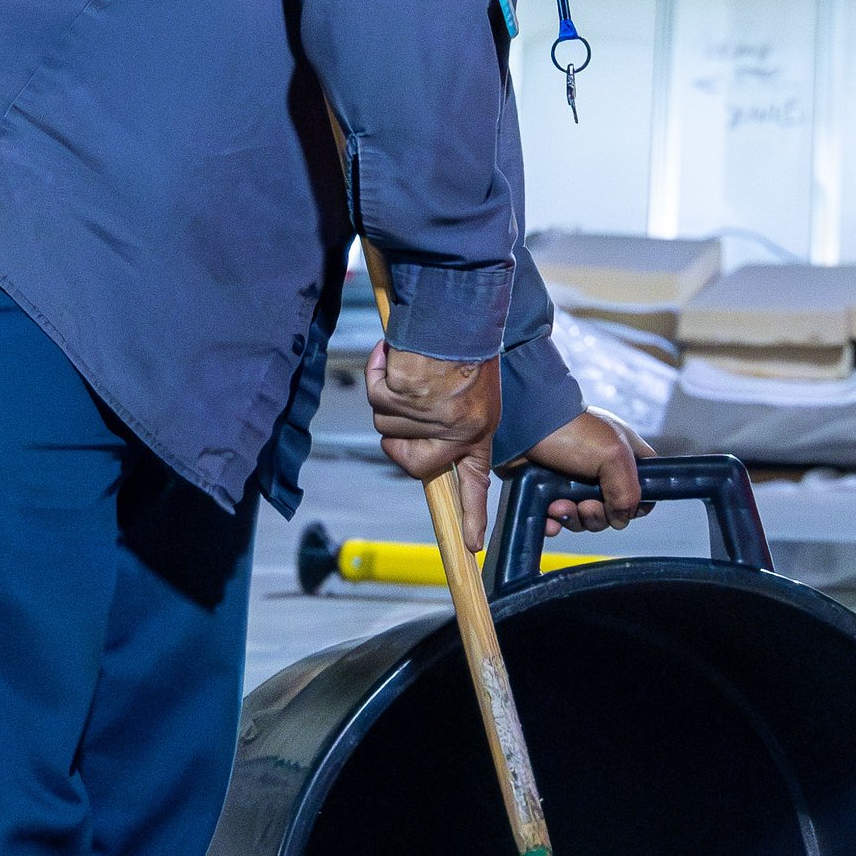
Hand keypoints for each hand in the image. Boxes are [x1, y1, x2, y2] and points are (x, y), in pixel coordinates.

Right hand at [367, 344, 501, 551]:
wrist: (461, 307)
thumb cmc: (468, 342)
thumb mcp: (476, 389)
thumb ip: (454, 421)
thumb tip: (421, 446)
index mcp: (479, 429)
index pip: (476, 483)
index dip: (471, 517)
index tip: (471, 547)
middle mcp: (456, 429)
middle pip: (408, 459)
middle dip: (398, 436)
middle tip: (407, 403)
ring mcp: (429, 415)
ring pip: (386, 424)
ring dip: (390, 394)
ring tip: (413, 364)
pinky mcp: (405, 395)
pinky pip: (375, 394)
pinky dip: (377, 369)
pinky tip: (392, 353)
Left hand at [527, 410, 652, 533]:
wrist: (520, 425)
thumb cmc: (570, 431)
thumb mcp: (613, 455)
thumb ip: (628, 492)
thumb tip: (621, 519)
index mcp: (622, 454)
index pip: (644, 485)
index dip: (638, 502)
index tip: (624, 506)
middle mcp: (600, 469)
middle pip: (612, 510)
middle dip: (598, 515)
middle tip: (585, 506)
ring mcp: (572, 480)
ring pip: (583, 518)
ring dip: (573, 519)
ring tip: (558, 506)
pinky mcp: (547, 491)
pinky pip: (556, 520)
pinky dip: (553, 523)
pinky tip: (548, 516)